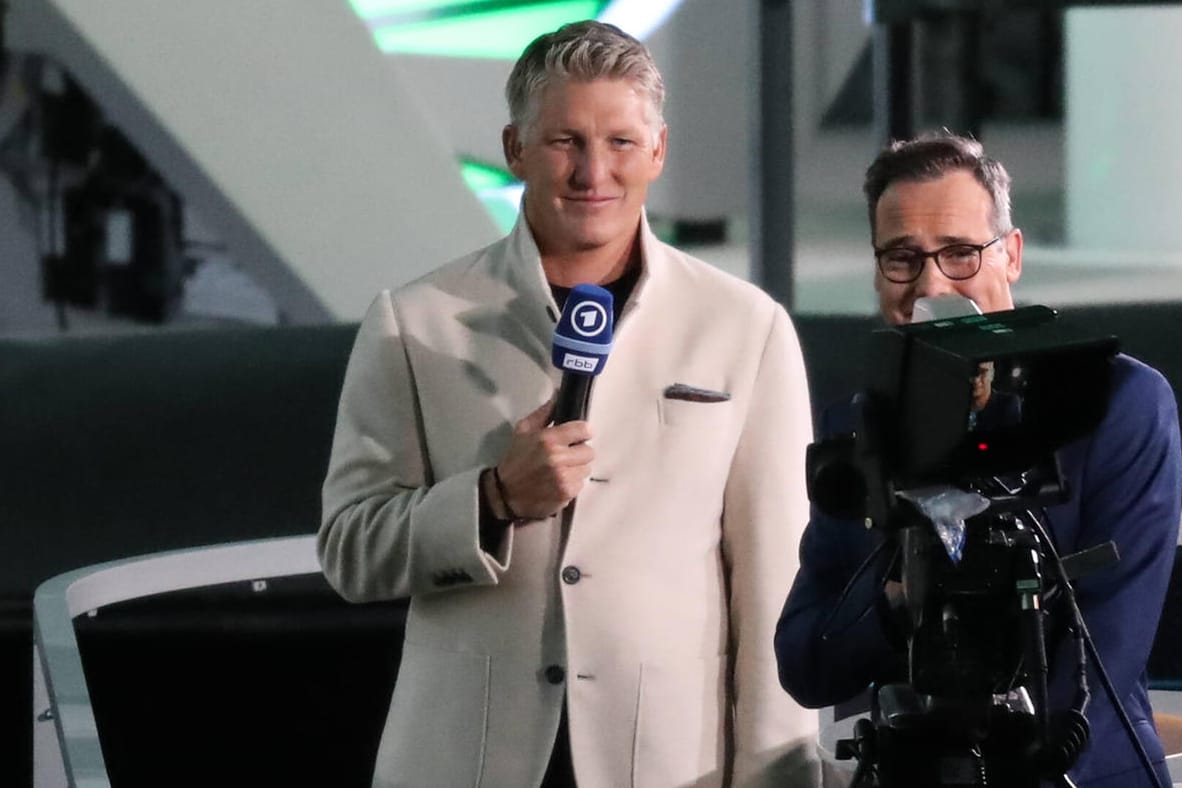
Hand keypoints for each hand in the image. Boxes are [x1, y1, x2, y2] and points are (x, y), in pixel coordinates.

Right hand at [491, 398, 593, 519]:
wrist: (505, 493)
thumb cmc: (515, 459)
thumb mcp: (523, 431)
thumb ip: (544, 413)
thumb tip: (559, 394)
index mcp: (548, 440)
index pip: (584, 430)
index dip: (582, 432)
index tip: (578, 436)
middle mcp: (558, 458)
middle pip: (589, 451)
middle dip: (579, 452)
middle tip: (566, 455)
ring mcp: (563, 478)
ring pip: (586, 469)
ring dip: (576, 469)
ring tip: (561, 470)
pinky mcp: (566, 494)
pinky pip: (581, 485)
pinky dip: (572, 484)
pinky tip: (558, 483)